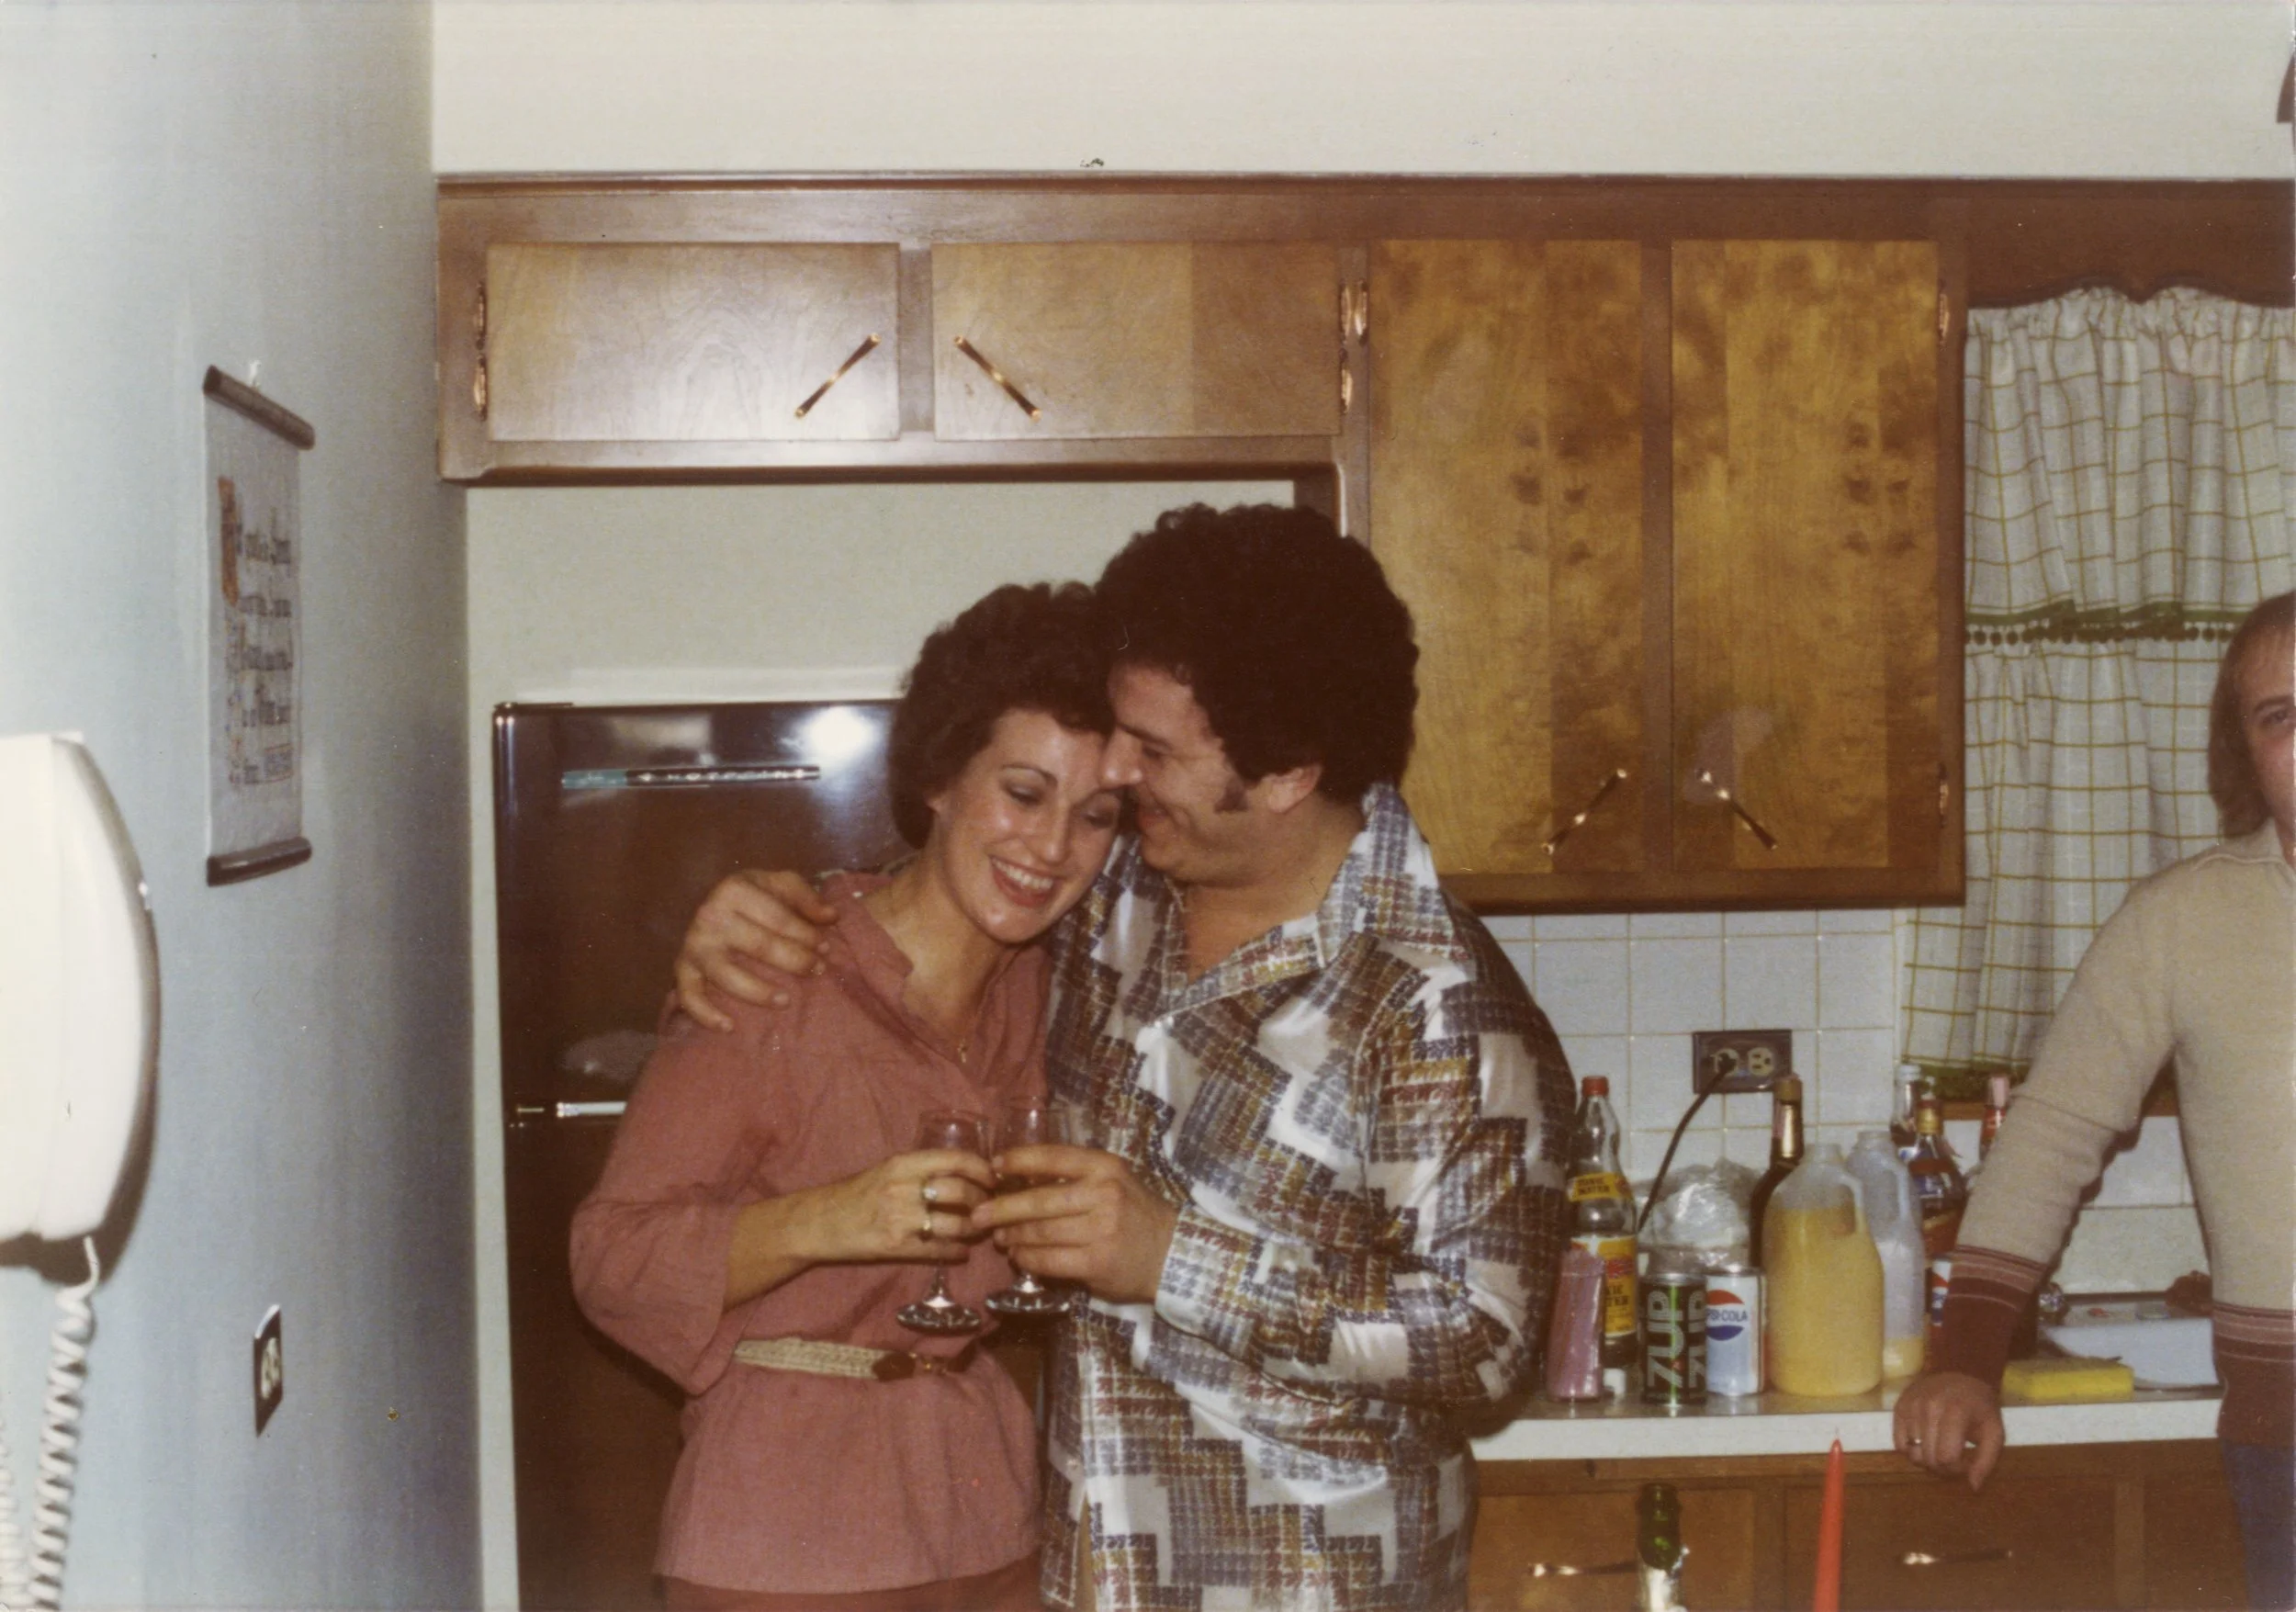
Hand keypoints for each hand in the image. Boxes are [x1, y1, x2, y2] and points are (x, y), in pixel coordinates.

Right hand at [673, 869, 839, 1029]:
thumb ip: (807, 897)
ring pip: (727, 975)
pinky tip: (729, 1027)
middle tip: (817, 971)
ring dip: (758, 992)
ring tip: (786, 1001)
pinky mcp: (682, 968)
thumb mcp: (780, 884)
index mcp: (734, 889)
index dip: (807, 935)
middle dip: (794, 961)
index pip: (779, 918)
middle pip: (759, 946)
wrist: (714, 905)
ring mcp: (694, 944)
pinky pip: (690, 996)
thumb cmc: (755, 897)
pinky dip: (705, 1014)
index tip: (826, 948)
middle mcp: (710, 915)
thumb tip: (832, 917)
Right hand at [725, 1146, 997, 1306]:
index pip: (956, 1160)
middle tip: (990, 1206)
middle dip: (983, 1201)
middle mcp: (903, 1188)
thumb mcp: (886, 1169)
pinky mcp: (896, 1247)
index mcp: (903, 1164)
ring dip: (974, 1230)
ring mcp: (900, 1219)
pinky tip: (961, 1251)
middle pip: (961, 1192)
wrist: (819, 1222)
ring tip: (978, 1231)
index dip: (982, 1169)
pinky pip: (938, 1250)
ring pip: (955, 1224)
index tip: (993, 1178)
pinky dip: (956, 1252)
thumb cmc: (856, 1193)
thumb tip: (964, 1172)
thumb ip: (920, 1169)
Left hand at [969, 1144, 1177, 1305]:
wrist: (1172, 1252)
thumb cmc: (1136, 1213)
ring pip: (1040, 1232)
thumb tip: (1020, 1179)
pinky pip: (1049, 1260)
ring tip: (1000, 1237)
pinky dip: (1028, 1259)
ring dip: (1013, 1236)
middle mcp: (1104, 1194)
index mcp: (1105, 1167)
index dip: (1019, 1160)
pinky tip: (1020, 1257)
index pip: (1053, 1157)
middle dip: (1002, 1208)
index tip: (994, 1166)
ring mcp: (1101, 1230)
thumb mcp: (1114, 1181)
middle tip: (979, 1214)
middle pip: (1039, 1200)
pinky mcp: (1097, 1262)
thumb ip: (1076, 1177)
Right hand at [1893, 1371, 2005, 1490]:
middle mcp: (1928, 1407)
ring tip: (1940, 1450)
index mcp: (1955, 1412)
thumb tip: (1973, 1487)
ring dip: (1927, 1460)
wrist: (1960, 1372)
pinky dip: (1911, 1451)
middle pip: (1928, 1458)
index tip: (1966, 1462)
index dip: (1957, 1469)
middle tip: (1953, 1459)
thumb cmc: (1980, 1406)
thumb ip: (1987, 1461)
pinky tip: (1925, 1443)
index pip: (1946, 1458)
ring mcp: (1911, 1406)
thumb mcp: (1994, 1432)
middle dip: (1942, 1468)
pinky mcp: (1899, 1407)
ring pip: (1912, 1454)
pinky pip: (1899, 1444)